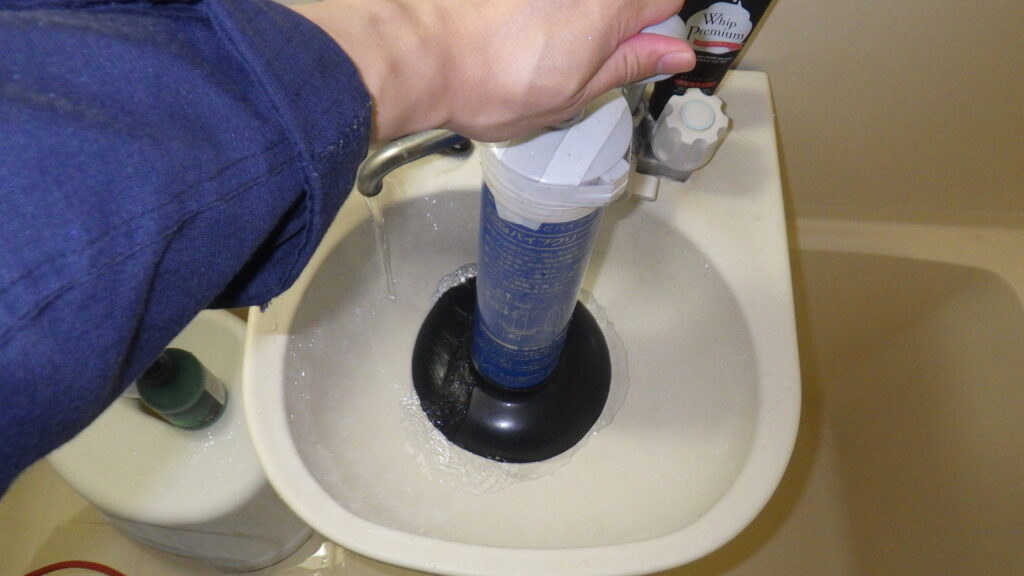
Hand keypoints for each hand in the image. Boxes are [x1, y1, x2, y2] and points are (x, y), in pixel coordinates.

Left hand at [293, 0, 693, 141]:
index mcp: (609, 10)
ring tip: (529, 41)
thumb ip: (627, 66)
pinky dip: (529, 14)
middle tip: (572, 50)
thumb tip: (676, 53)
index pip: (665, 0)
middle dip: (611, 18)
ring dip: (564, 17)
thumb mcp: (570, 96)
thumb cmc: (488, 85)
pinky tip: (505, 26)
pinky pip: (540, 4)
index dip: (652, 26)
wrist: (415, 52)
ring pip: (577, 3)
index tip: (631, 48)